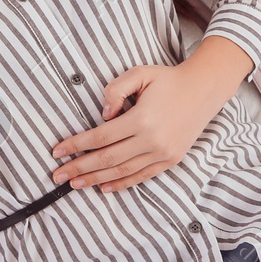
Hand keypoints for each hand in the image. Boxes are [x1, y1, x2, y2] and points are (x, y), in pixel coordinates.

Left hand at [49, 62, 229, 191]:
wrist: (203, 90)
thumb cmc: (168, 79)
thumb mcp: (139, 74)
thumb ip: (115, 90)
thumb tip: (103, 115)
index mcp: (142, 119)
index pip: (100, 137)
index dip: (76, 145)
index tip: (57, 151)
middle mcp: (152, 140)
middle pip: (107, 159)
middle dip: (79, 168)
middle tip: (57, 175)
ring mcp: (163, 153)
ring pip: (123, 171)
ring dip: (96, 180)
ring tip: (74, 184)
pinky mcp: (171, 160)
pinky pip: (142, 176)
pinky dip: (122, 183)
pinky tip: (104, 187)